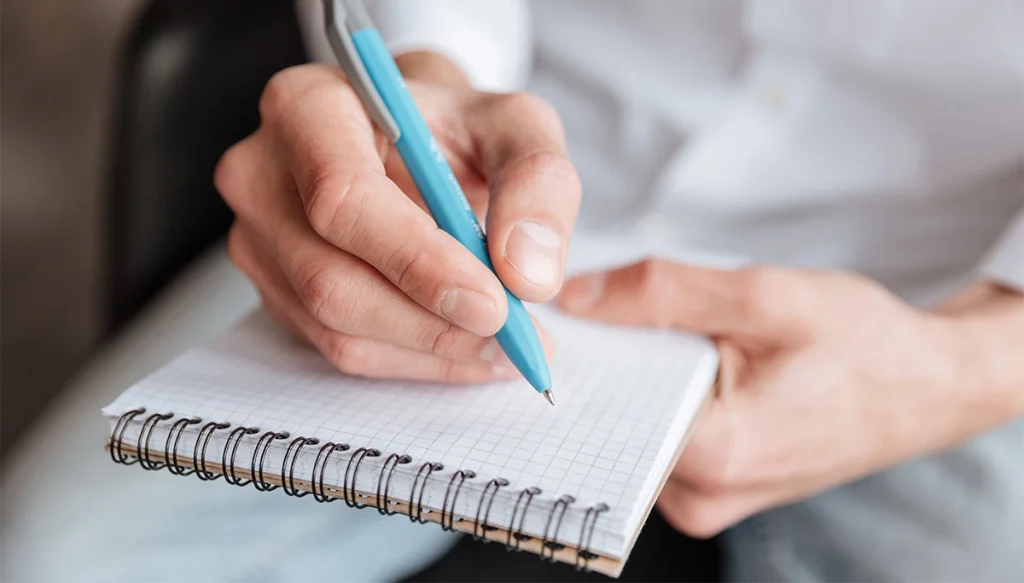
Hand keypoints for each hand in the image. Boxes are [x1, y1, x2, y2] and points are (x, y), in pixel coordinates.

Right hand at [216, 54, 579, 382]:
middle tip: (519, 339)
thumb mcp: (516, 127)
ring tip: (507, 345)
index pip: (344, 198)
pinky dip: (415, 359)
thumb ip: (537, 183)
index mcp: (308, 108)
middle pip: (331, 278)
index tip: (494, 304)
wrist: (415, 142)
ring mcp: (260, 239)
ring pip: (336, 326)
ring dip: (432, 350)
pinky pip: (340, 347)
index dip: (418, 262)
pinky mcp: (275, 290)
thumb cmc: (457, 129)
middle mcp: (262, 174)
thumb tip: (528, 275)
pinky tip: (467, 347)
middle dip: (434, 324)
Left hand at [556, 259, 1003, 536]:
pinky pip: (657, 435)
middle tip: (644, 316)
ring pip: (631, 424)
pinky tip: (695, 366)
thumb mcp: (766, 296)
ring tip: (687, 341)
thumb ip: (662, 292)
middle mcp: (699, 495)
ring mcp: (705, 500)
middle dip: (611, 358)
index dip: (581, 350)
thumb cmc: (864, 344)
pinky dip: (661, 393)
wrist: (926, 388)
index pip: (601, 403)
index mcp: (713, 454)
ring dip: (639, 374)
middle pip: (611, 415)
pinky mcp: (712, 490)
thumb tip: (576, 295)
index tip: (569, 312)